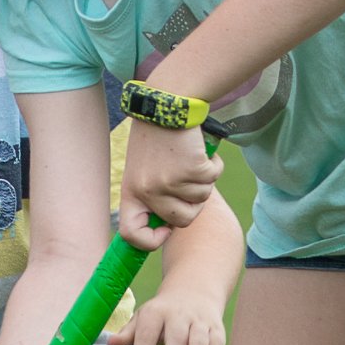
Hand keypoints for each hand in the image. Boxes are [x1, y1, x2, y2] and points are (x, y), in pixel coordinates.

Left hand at [110, 282, 228, 344]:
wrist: (192, 291)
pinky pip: (215, 341)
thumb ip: (128, 335)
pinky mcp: (215, 328)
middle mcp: (178, 315)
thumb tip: (110, 344)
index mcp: (156, 313)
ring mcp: (199, 320)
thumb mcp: (142, 320)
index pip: (147, 336)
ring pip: (199, 336)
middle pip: (176, 337)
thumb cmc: (160, 315)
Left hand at [118, 121, 221, 249]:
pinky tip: (201, 151)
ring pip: (200, 199)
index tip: (165, 229)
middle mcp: (148, 190)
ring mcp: (170, 180)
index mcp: (131, 191)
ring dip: (203, 181)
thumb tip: (169, 224)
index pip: (131, 234)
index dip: (150, 240)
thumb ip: (152, 195)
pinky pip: (212, 179)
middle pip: (180, 221)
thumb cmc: (156, 139)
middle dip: (192, 206)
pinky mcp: (191, 168)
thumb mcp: (143, 169)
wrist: (167, 104)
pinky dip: (213, 166)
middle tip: (189, 182)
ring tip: (189, 159)